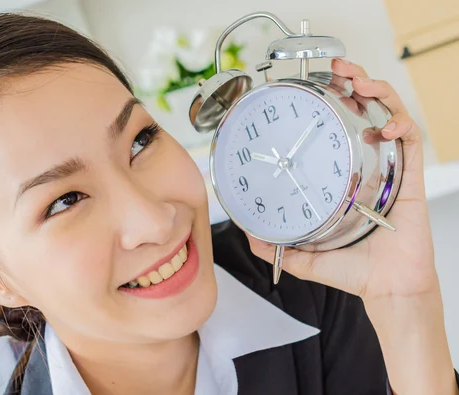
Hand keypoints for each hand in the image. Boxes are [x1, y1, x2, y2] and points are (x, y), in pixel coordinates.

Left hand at [246, 59, 434, 301]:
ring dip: (377, 92)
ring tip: (360, 82)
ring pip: (389, 115)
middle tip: (337, 70)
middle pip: (363, 110)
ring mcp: (389, 168)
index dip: (328, 102)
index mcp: (342, 176)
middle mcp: (366, 165)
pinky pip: (411, 141)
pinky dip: (402, 124)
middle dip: (353, 82)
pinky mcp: (410, 177)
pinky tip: (387, 124)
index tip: (311, 86)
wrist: (385, 287)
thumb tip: (247, 235)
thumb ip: (275, 245)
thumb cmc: (351, 269)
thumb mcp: (302, 255)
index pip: (336, 128)